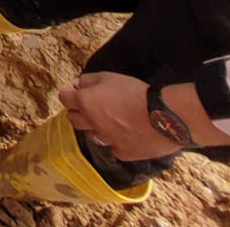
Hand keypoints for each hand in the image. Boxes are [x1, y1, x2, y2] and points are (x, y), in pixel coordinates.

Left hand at [59, 73, 181, 161]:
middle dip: (78, 111)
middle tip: (90, 105)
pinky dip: (115, 140)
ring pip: (91, 135)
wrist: (165, 116)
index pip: (64, 98)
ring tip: (110, 119)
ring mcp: (106, 141)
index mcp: (85, 103)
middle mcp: (91, 124)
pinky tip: (127, 132)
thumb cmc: (137, 92)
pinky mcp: (122, 153)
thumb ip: (88, 81)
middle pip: (73, 119)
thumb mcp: (109, 77)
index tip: (76, 90)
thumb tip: (78, 85)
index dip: (69, 93)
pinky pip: (112, 147)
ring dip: (95, 127)